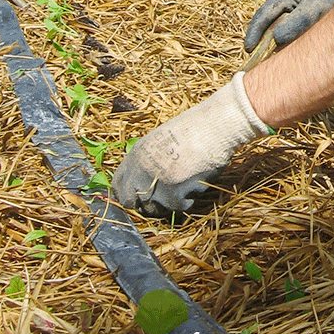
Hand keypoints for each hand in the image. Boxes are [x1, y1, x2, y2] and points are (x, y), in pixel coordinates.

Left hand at [112, 73, 269, 216]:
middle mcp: (141, 170)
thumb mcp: (164, 139)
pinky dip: (188, 200)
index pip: (118, 184)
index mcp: (137, 153)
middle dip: (144, 204)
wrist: (215, 125)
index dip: (127, 193)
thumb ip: (150, 159)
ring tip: (185, 184)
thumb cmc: (196, 128)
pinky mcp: (174, 193)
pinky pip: (178, 207)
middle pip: (131, 202)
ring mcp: (157, 183)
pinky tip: (196, 185)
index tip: (137, 198)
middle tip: (161, 199)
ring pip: (155, 208)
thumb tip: (144, 184)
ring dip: (169, 202)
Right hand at [244, 0, 333, 50]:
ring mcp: (292, 12)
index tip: (249, 48)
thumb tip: (276, 39)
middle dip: (259, 41)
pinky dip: (283, 46)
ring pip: (275, 32)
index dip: (255, 32)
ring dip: (270, 46)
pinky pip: (286, 35)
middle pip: (266, 24)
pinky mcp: (300, 23)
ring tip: (265, 62)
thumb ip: (297, 21)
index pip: (264, 14)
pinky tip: (282, 57)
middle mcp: (285, 2)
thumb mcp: (316, 7)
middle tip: (253, 59)